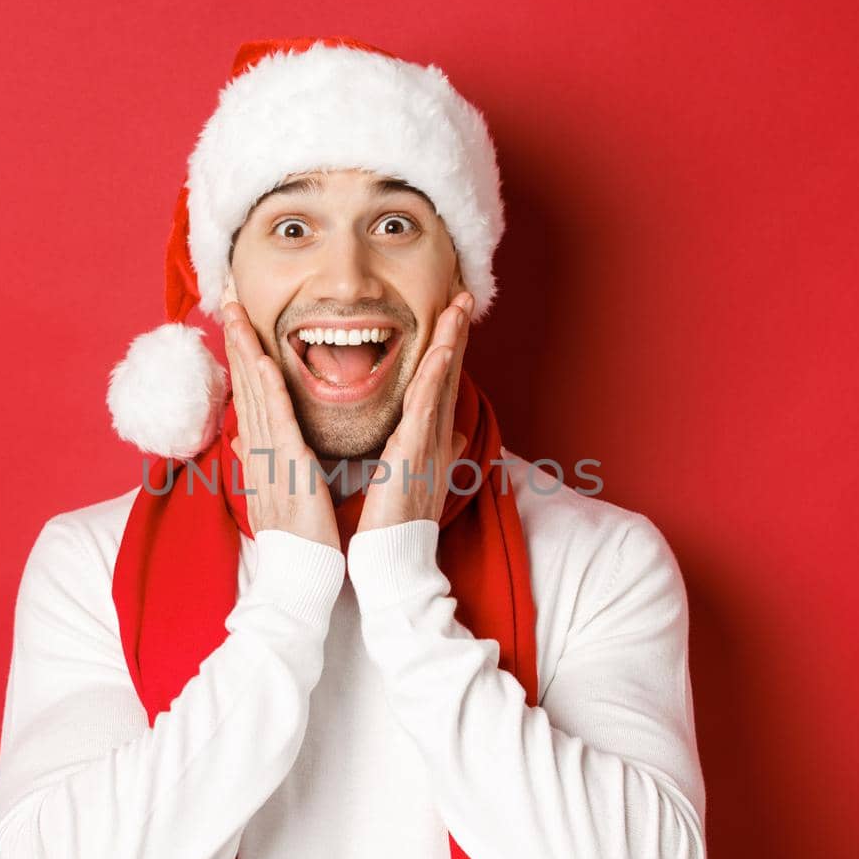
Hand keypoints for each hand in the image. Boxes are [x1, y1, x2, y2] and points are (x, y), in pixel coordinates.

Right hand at [221, 288, 340, 550]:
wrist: (301, 574)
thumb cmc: (304, 538)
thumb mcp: (287, 490)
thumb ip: (274, 460)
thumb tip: (252, 439)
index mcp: (264, 452)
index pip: (251, 395)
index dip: (243, 356)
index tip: (238, 323)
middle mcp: (259, 448)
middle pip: (244, 384)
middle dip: (235, 340)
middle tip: (228, 299)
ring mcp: (269, 456)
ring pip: (254, 393)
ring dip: (244, 350)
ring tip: (235, 313)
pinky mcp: (286, 467)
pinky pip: (275, 421)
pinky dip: (267, 389)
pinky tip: (262, 361)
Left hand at [356, 290, 472, 534]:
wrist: (394, 561)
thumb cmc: (397, 528)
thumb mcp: (418, 481)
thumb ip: (436, 454)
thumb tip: (457, 437)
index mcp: (430, 443)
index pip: (439, 387)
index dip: (448, 351)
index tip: (451, 319)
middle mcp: (437, 439)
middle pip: (448, 376)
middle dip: (458, 335)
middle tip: (464, 296)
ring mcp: (429, 444)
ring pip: (441, 382)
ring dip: (452, 341)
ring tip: (459, 306)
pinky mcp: (415, 453)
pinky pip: (428, 406)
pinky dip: (437, 375)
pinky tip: (443, 349)